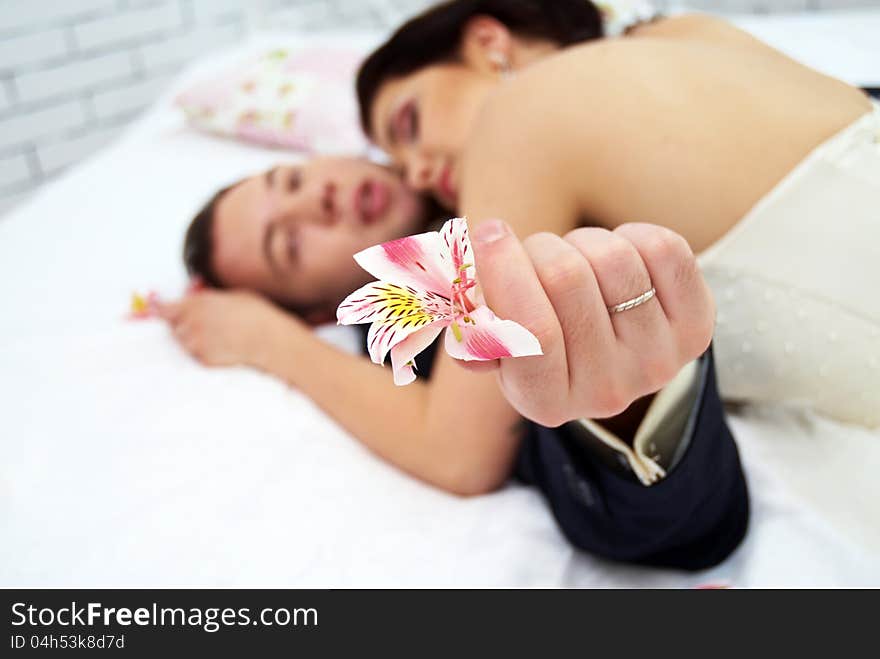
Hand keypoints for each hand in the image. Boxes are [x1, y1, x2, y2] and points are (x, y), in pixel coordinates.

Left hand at [159, 289, 292, 369]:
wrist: (270, 339)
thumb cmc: (256, 313)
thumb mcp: (232, 295)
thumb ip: (208, 297)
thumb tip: (194, 295)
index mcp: (196, 303)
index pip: (164, 309)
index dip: (160, 310)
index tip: (156, 311)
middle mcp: (191, 323)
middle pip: (174, 327)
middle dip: (184, 325)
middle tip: (205, 324)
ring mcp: (196, 343)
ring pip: (185, 343)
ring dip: (194, 339)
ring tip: (219, 336)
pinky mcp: (204, 360)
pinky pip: (198, 356)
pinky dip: (206, 352)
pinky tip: (224, 346)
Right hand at [470, 221, 714, 426]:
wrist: (611, 357)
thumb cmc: (540, 338)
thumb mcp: (495, 342)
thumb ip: (469, 325)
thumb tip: (463, 311)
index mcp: (545, 401)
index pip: (528, 331)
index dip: (504, 271)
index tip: (490, 231)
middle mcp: (606, 392)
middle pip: (566, 280)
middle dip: (539, 247)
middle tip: (533, 250)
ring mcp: (657, 361)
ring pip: (613, 258)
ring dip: (583, 241)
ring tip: (576, 258)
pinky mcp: (696, 327)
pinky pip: (664, 250)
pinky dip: (633, 235)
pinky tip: (621, 255)